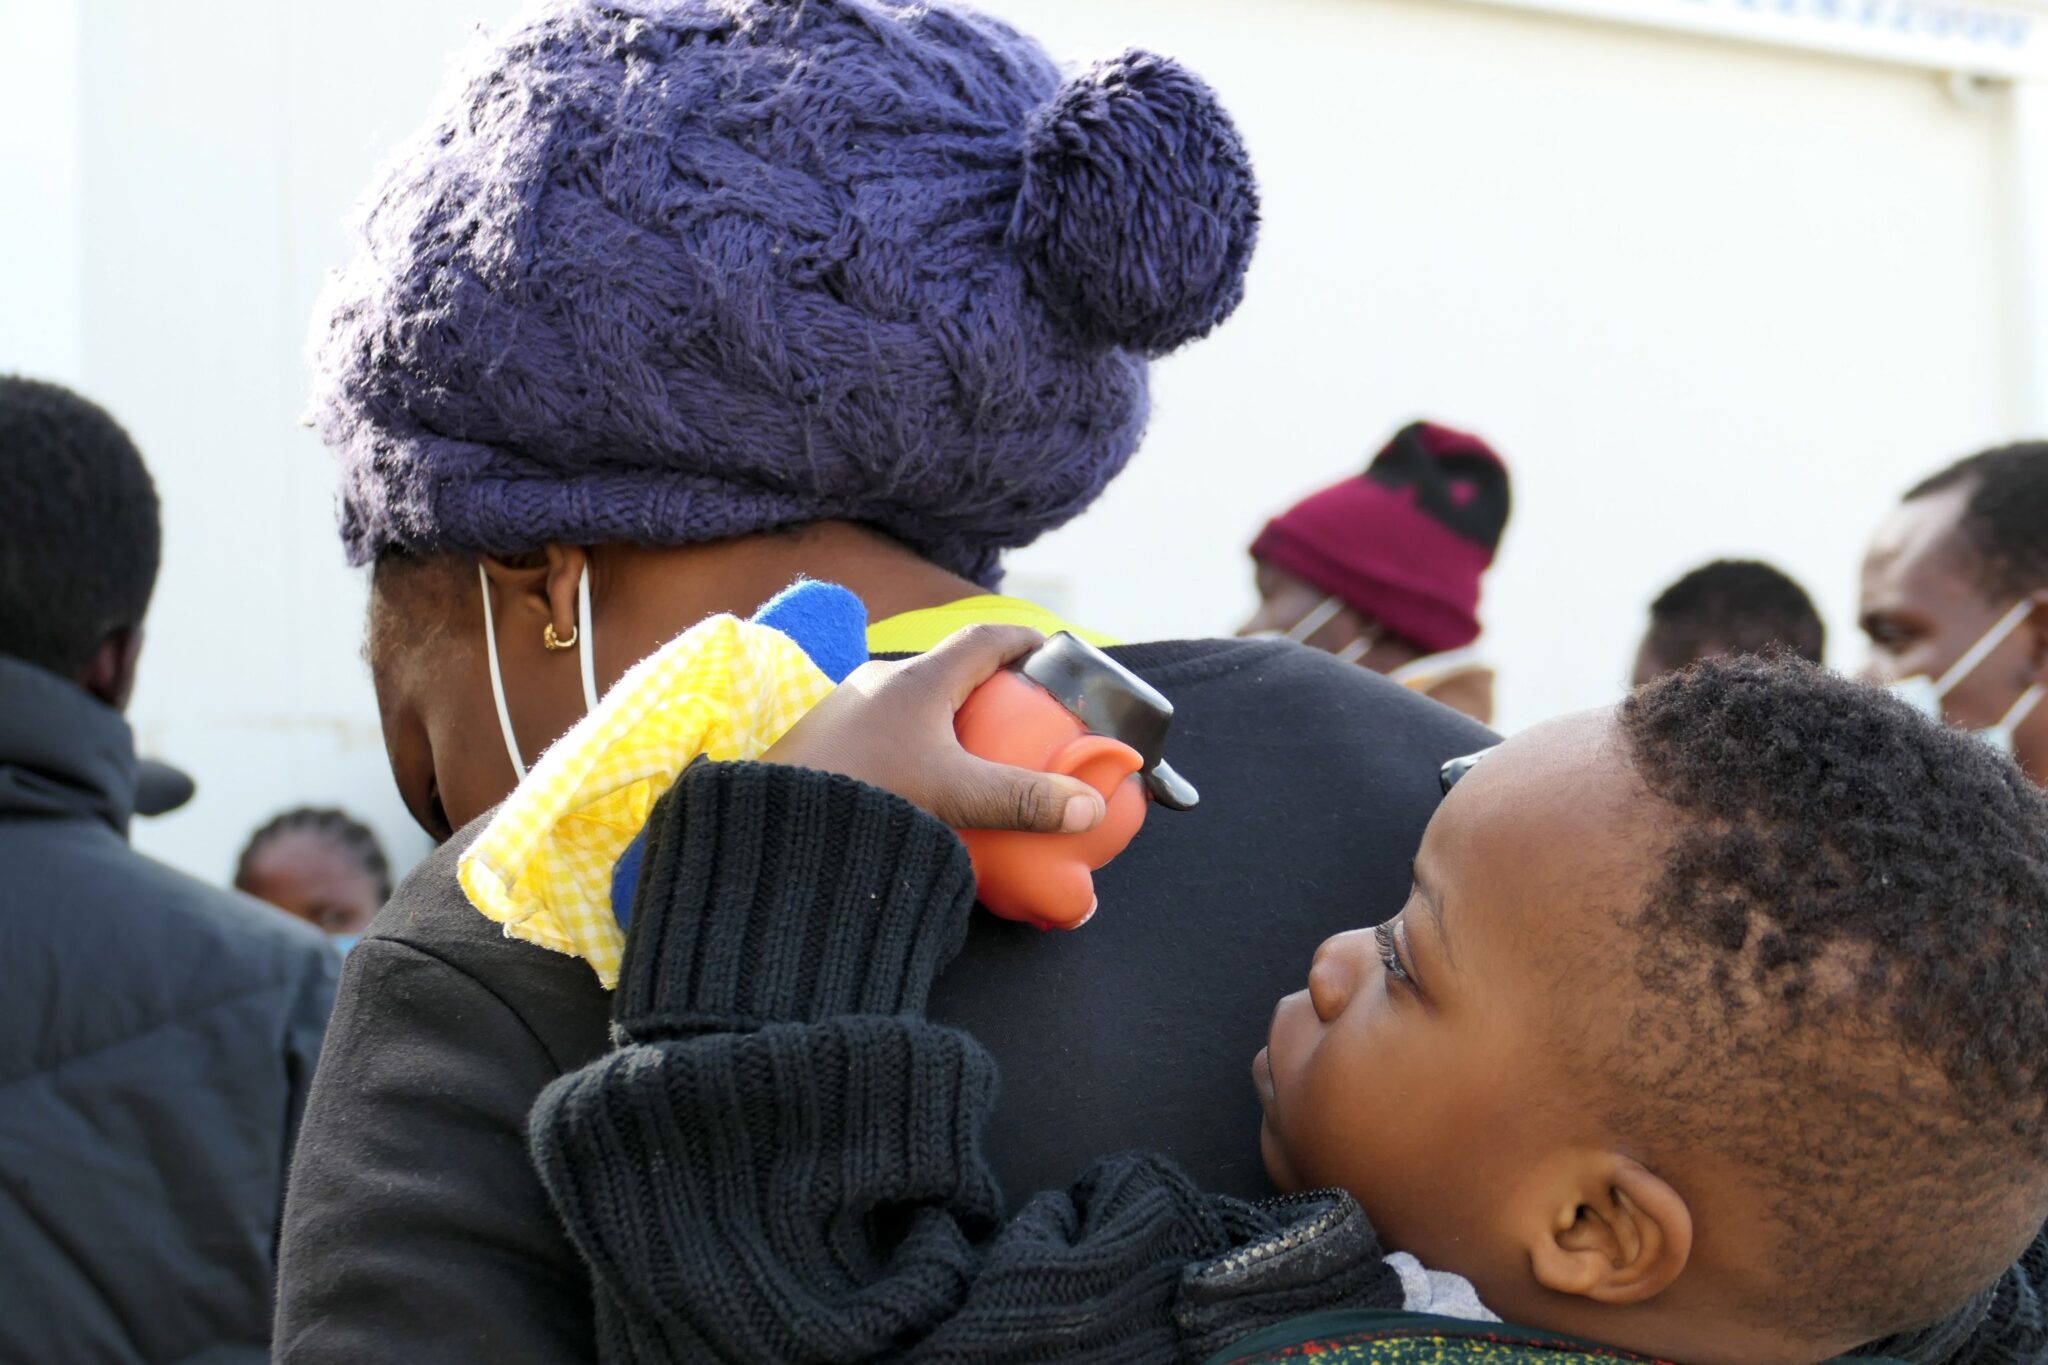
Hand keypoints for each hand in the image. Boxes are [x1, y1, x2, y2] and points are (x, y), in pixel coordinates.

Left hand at [762, 625, 1106, 833]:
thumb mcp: (955, 796)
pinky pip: (884, 731)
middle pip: (948, 671)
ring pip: (912, 704)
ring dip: (946, 720)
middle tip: (1021, 717)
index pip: (984, 639)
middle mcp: (880, 683)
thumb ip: (1024, 801)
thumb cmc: (865, 793)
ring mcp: (847, 711)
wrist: (772, 822)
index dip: (1024, 640)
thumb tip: (1088, 807)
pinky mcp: (825, 742)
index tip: (1051, 652)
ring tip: (974, 757)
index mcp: (918, 680)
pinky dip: (914, 746)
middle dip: (989, 688)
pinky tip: (919, 786)